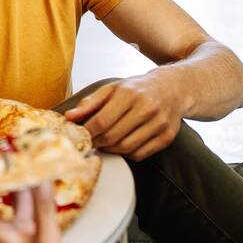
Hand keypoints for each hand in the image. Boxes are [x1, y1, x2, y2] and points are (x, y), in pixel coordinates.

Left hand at [0, 184, 88, 242]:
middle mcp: (5, 234)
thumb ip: (44, 210)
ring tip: (6, 157)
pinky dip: (35, 194)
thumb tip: (40, 180)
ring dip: (10, 183)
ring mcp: (22, 235)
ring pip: (10, 202)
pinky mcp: (38, 236)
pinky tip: (39, 179)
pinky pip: (31, 208)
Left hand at [64, 73, 186, 160]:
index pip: (102, 121)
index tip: (80, 137)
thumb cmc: (137, 89)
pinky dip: (126, 154)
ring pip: (126, 148)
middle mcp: (147, 108)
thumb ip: (89, 102)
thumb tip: (69, 117)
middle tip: (91, 143)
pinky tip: (121, 145)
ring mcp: (159, 123)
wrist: (172, 88)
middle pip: (113, 136)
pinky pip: (140, 154)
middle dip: (97, 143)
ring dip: (110, 150)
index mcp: (130, 94)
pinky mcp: (167, 137)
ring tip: (104, 144)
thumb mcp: (112, 89)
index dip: (88, 133)